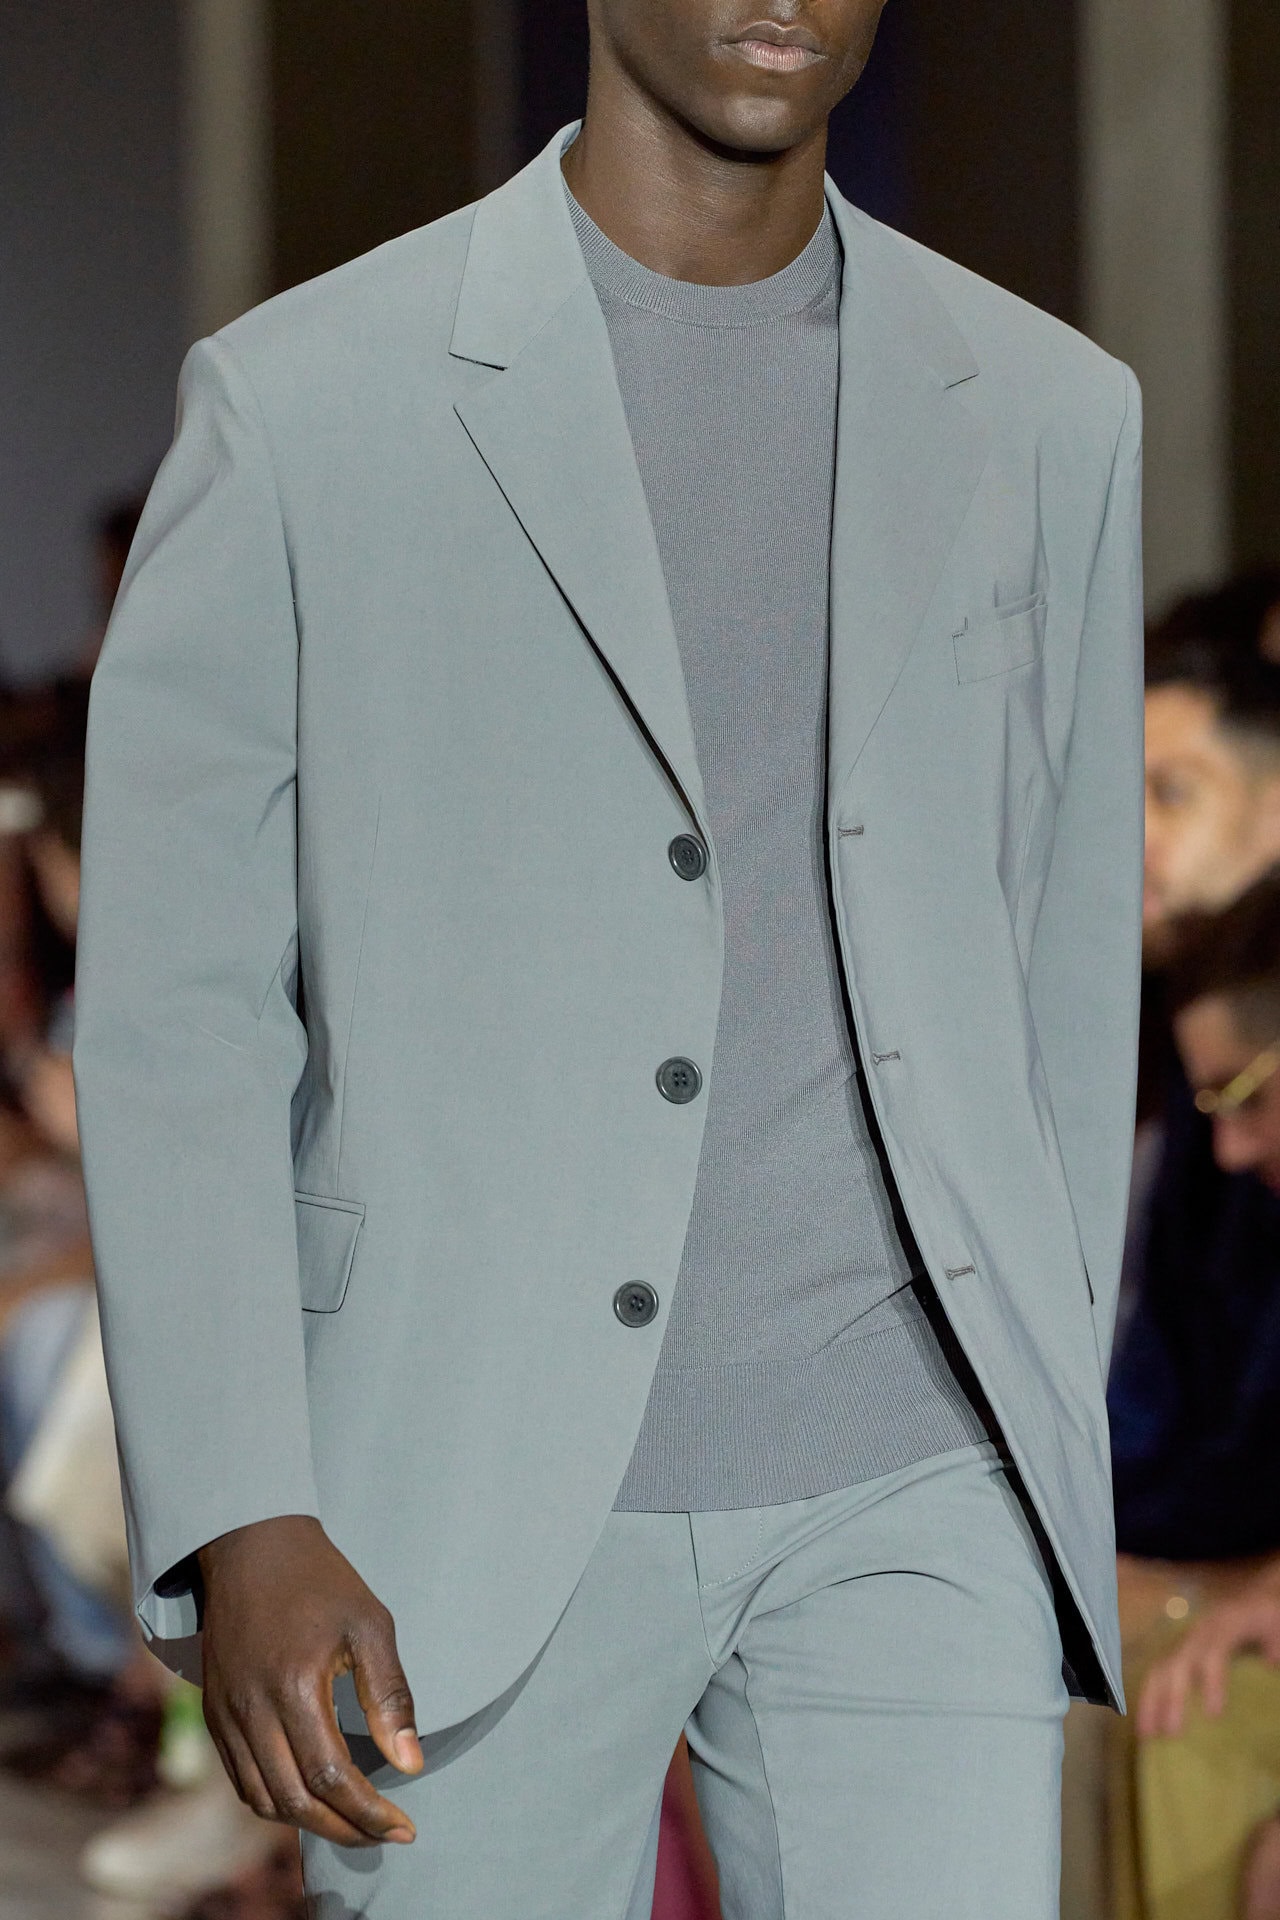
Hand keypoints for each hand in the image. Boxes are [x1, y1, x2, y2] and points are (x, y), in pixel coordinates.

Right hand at [197, 1514, 423, 1846]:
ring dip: (309, 1824)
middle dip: (344, 1830)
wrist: (251, 1544)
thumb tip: (410, 1765)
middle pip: (295, 1801)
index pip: (332, 1777)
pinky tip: (308, 1798)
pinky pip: (241, 1780)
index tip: (404, 1828)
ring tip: (353, 1822)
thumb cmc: (320, 1581)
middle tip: (384, 1836)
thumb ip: (390, 1696)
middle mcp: (252, 1710)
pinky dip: (275, 1802)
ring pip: (264, 1799)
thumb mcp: (370, 1625)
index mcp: (294, 1687)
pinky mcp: (214, 1713)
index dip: (370, 1813)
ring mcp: (226, 1715)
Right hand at [1137, 1580, 1279, 1739]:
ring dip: (1150, 1699)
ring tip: (1145, 1732)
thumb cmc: (1267, 1618)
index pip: (1213, 1652)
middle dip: (1171, 1697)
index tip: (1214, 1714)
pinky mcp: (1181, 1651)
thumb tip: (1271, 1661)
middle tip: (1171, 1733)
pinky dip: (1150, 1696)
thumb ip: (1274, 1644)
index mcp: (1224, 1625)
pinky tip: (1147, 1721)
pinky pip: (1159, 1672)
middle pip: (1178, 1663)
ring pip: (1160, 1667)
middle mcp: (1199, 1633)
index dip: (1211, 1681)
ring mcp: (1187, 1641)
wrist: (1257, 1600)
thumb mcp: (1276, 1629)